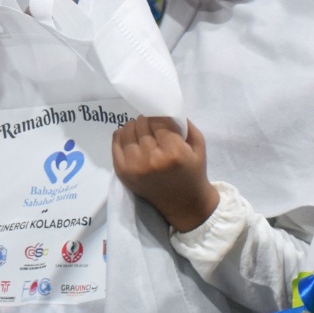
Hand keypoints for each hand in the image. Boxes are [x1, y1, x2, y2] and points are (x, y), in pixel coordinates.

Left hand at [111, 117, 219, 232]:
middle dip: (149, 122)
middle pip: (142, 123)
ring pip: (127, 129)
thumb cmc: (193, 173)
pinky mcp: (122, 171)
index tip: (163, 121)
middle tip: (154, 128)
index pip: (159, 120)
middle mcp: (151, 159)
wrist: (184, 205)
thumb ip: (183, 124)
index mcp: (173, 152)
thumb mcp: (198, 146)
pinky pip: (115, 141)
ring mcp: (134, 166)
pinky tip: (132, 139)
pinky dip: (122, 135)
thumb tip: (164, 108)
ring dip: (135, 127)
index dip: (161, 117)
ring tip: (144, 133)